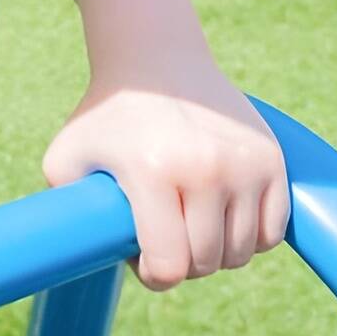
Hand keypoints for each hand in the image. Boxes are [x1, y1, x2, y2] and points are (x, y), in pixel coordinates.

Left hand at [42, 51, 287, 292]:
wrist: (158, 60)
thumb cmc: (109, 115)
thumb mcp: (67, 156)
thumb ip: (63, 209)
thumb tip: (75, 251)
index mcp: (153, 171)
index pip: (168, 266)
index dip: (153, 274)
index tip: (142, 257)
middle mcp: (207, 168)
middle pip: (207, 263)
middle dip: (183, 262)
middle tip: (165, 233)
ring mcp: (245, 163)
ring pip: (242, 252)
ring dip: (217, 250)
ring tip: (191, 222)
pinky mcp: (272, 159)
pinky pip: (272, 231)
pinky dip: (251, 236)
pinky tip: (222, 215)